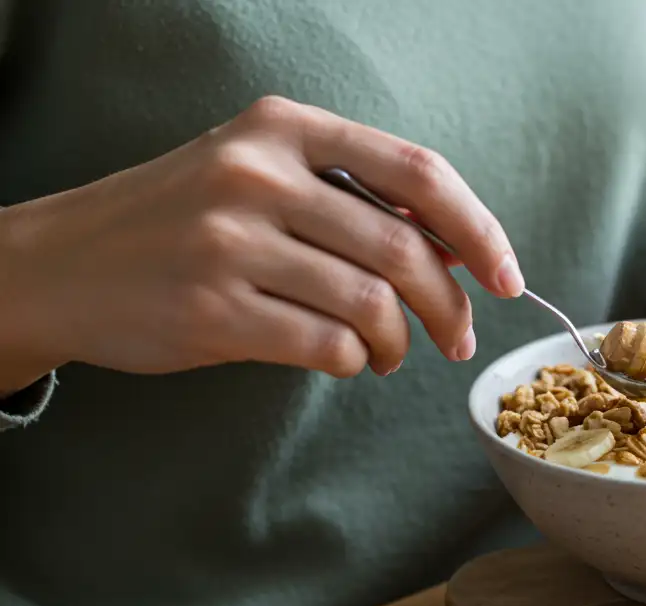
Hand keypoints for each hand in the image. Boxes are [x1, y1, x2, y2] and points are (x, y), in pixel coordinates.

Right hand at [0, 95, 522, 387]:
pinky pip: (328, 347)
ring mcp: (231, 243)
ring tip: (392, 354)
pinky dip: (356, 363)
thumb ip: (353, 197)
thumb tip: (461, 248)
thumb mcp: (261, 173)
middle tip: (459, 338)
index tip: (508, 276)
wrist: (63, 264)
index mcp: (284, 128)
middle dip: (451, 305)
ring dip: (402, 344)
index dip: (480, 229)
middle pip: (405, 249)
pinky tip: (348, 361)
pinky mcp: (212, 311)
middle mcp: (258, 175)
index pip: (419, 172)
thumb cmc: (185, 220)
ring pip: (372, 306)